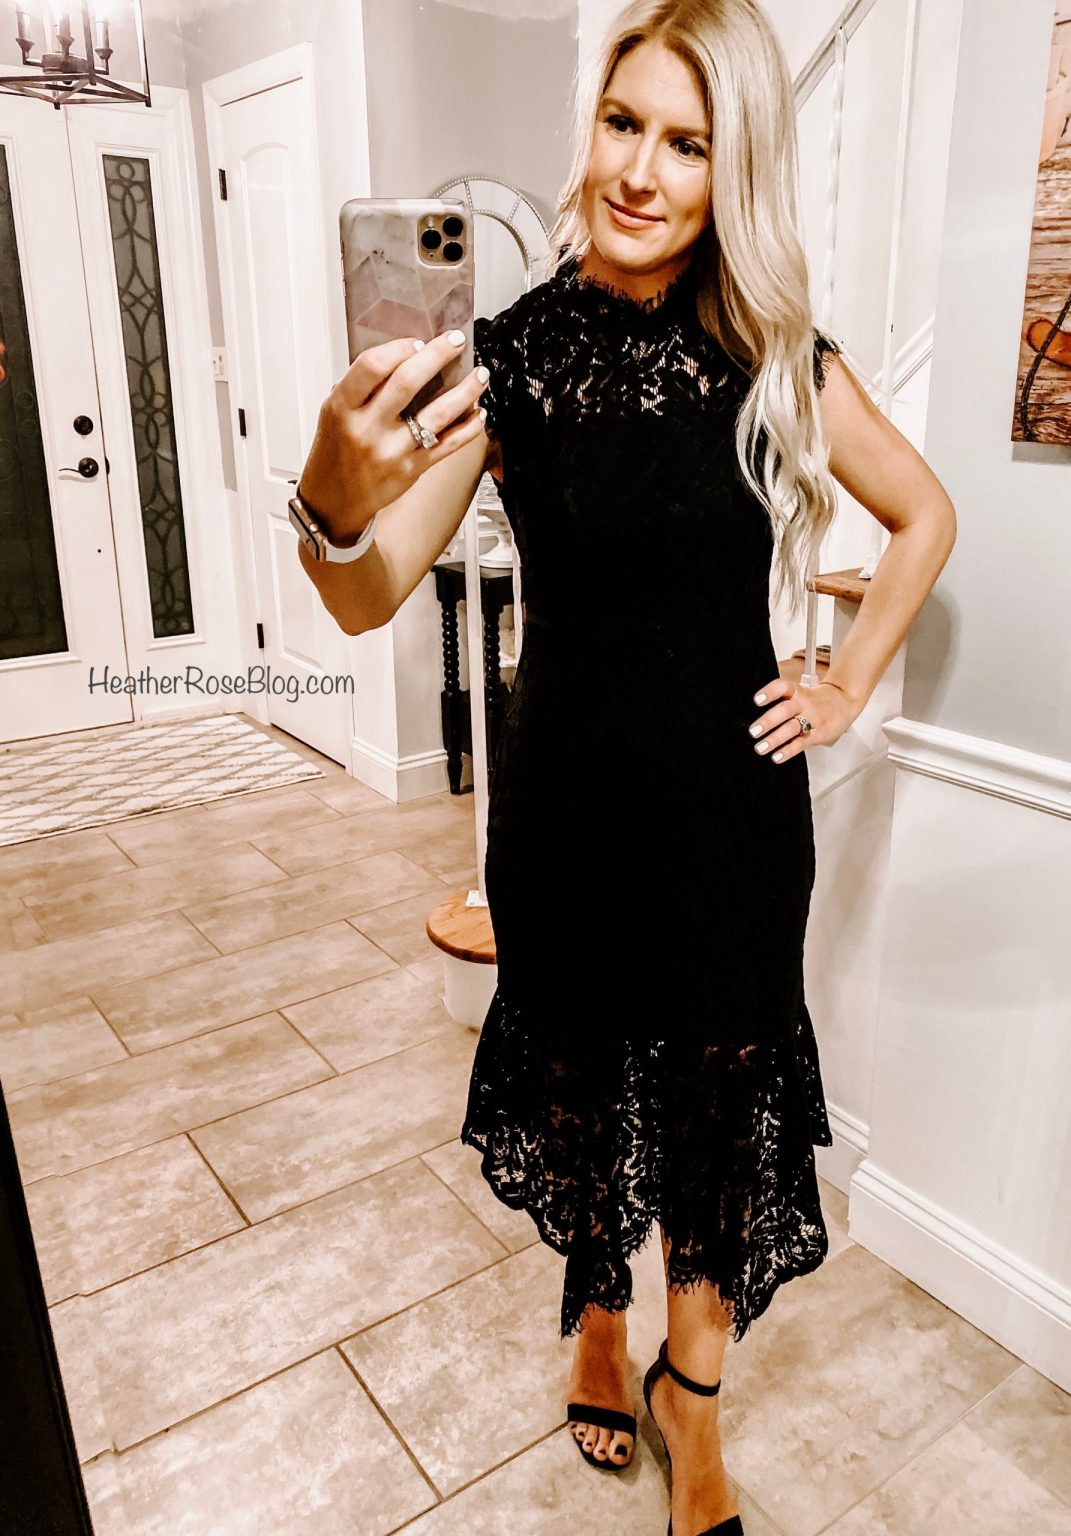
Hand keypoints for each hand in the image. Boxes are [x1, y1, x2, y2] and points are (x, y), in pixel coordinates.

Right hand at [296, 330, 489, 540]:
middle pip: (407, 383)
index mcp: (343, 408)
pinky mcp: (412, 470)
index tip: (417, 341)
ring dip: (465, 391)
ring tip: (480, 375)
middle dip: (438, 355)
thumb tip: (405, 356)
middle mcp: (367, 429)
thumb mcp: (334, 412)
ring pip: (437, 414)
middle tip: (457, 341)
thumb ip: (362, 386)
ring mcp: (392, 452)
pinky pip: (448, 445)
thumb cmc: (335, 452)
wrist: (333, 501)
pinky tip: (478, 413)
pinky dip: (468, 428)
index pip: (372, 366)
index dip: (399, 348)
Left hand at [746, 675, 859, 763]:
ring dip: (774, 739)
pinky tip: (777, 756)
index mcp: (797, 691)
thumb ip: (782, 702)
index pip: (782, 687)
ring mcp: (811, 719)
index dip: (770, 692)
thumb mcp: (800, 693)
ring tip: (760, 747)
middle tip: (754, 730)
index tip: (757, 700)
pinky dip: (788, 751)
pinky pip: (801, 743)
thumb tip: (753, 716)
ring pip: (791, 728)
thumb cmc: (816, 700)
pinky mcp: (817, 734)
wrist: (844, 702)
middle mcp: (804, 704)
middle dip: (768, 721)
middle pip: (785, 710)